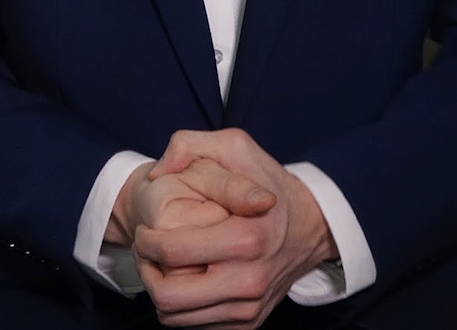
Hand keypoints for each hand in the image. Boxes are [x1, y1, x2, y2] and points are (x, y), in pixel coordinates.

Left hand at [134, 129, 338, 327]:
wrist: (311, 225)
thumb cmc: (266, 181)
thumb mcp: (234, 146)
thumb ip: (189, 145)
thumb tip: (158, 173)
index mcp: (247, 237)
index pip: (170, 252)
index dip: (145, 240)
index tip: (145, 228)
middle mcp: (251, 279)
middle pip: (168, 295)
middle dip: (145, 269)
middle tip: (145, 249)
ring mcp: (250, 306)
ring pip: (176, 317)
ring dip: (158, 289)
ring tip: (160, 263)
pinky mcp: (249, 322)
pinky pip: (195, 326)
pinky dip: (180, 305)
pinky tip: (184, 277)